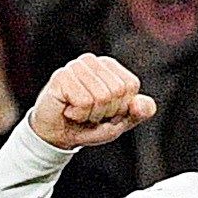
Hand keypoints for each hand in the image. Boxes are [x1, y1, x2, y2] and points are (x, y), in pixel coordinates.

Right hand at [29, 52, 155, 147]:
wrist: (57, 136)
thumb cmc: (88, 124)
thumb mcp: (122, 121)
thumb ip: (140, 112)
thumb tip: (138, 103)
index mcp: (110, 67)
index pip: (130, 86)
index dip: (121, 107)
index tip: (106, 112)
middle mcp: (93, 62)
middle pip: (116, 91)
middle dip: (106, 112)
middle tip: (90, 114)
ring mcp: (75, 67)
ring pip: (101, 96)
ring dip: (90, 114)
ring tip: (79, 112)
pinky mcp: (61, 77)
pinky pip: (84, 102)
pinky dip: (78, 114)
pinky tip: (68, 111)